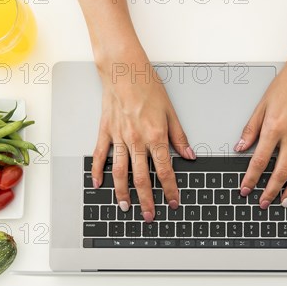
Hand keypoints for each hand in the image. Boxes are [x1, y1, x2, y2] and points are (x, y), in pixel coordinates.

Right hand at [92, 59, 195, 221]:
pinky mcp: (105, 131)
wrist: (123, 69)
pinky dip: (97, 171)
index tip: (173, 202)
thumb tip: (189, 156)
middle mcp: (136, 140)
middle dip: (147, 200)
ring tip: (125, 207)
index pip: (164, 170)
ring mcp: (118, 137)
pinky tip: (98, 184)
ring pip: (120, 172)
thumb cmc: (147, 85)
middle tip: (149, 216)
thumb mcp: (170, 111)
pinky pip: (100, 155)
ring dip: (122, 192)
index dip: (170, 189)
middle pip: (141, 178)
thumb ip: (179, 137)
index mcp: (155, 136)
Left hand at [236, 59, 286, 208]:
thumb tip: (240, 147)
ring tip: (285, 201)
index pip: (260, 161)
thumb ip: (251, 129)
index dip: (251, 178)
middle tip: (264, 203)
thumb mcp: (262, 105)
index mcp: (274, 128)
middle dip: (270, 191)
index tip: (246, 189)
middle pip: (280, 171)